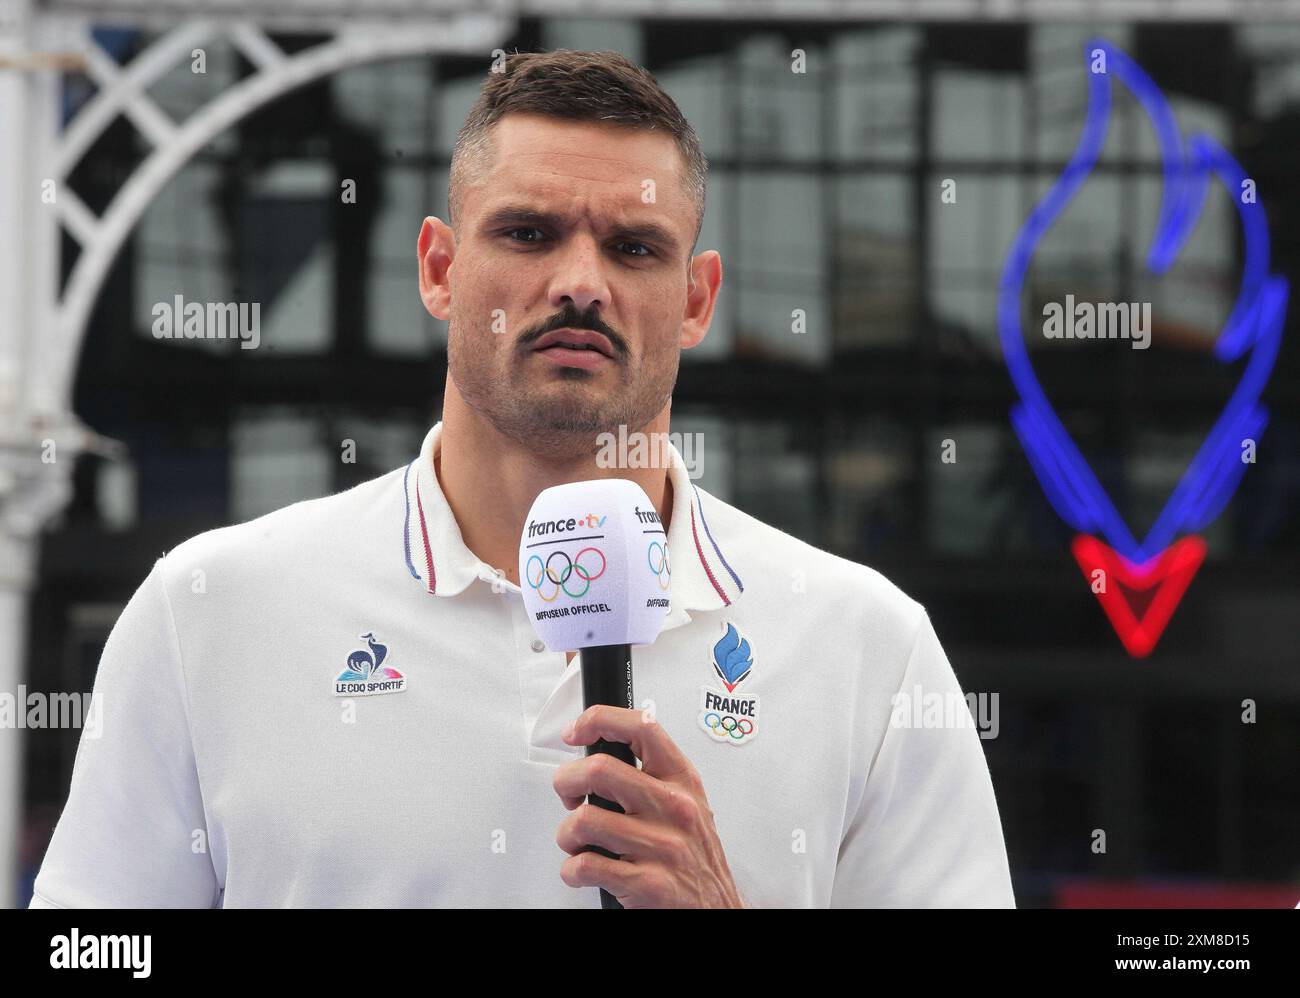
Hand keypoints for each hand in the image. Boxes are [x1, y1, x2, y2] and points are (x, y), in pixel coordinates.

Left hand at [553, 705, 746, 907]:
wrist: (717, 909)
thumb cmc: (696, 856)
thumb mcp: (688, 802)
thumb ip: (653, 775)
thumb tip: (600, 751)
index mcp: (682, 780)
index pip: (641, 727)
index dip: (599, 720)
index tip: (576, 731)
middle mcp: (673, 808)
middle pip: (599, 770)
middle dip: (566, 781)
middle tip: (567, 794)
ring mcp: (662, 845)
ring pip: (584, 820)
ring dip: (566, 834)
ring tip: (576, 841)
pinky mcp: (648, 882)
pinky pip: (586, 866)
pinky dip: (572, 869)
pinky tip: (582, 869)